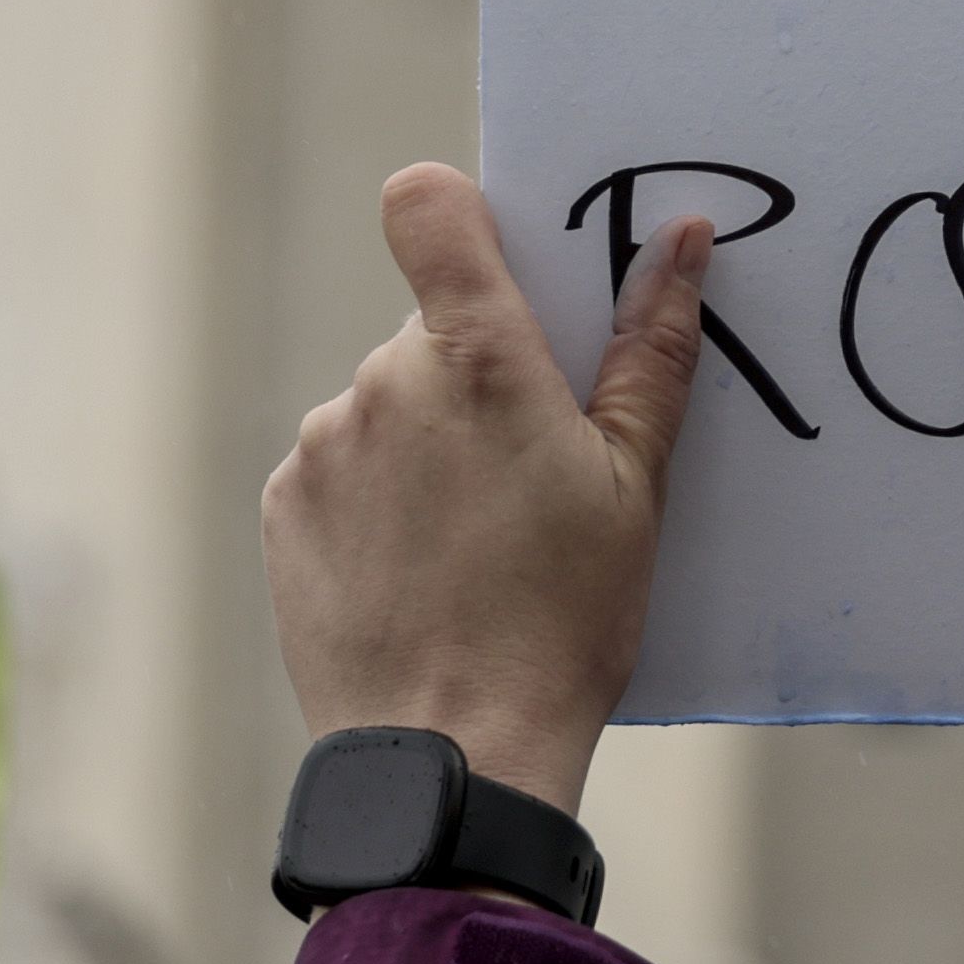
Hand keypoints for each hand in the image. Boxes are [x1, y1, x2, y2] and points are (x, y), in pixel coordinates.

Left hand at [259, 166, 706, 818]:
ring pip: (387, 403)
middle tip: (529, 470)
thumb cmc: (562, 623)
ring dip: (426, 443)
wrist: (451, 757)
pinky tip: (420, 571)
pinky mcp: (282, 505)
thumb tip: (680, 237)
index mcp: (478, 358)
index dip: (460, 214)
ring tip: (474, 543)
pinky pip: (340, 466)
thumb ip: (652, 351)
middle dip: (478, 376)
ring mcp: (323, 444)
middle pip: (432, 330)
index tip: (499, 265)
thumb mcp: (636, 488)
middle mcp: (383, 382)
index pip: (430, 206)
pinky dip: (377, 499)